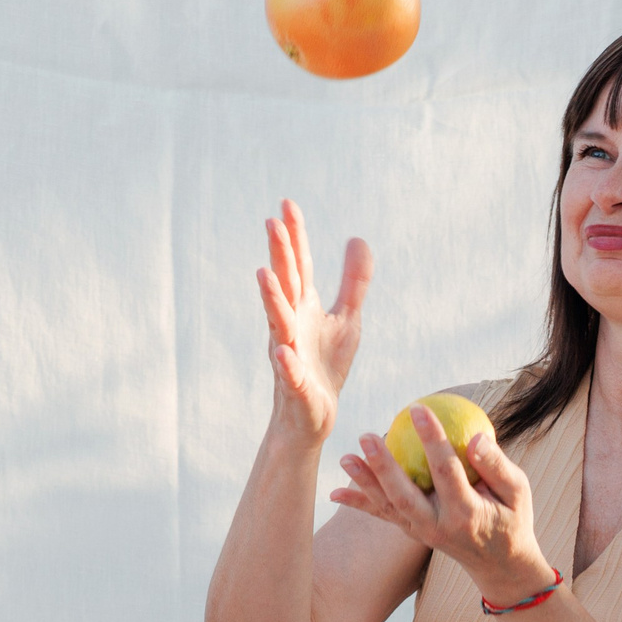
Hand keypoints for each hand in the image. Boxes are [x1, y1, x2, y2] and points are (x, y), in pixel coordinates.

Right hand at [257, 200, 370, 448]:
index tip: (287, 204)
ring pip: (279, 323)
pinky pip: (290, 374)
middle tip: (272, 223)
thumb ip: (353, 282)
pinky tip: (283, 352)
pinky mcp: (296, 387)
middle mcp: (291, 325)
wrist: (312, 417)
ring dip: (271, 299)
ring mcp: (290, 355)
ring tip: (264, 274)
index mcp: (303, 308)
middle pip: (285, 285)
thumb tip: (357, 238)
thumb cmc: (325, 366)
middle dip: (279, 255)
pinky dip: (286, 363)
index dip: (294, 236)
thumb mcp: (346, 319)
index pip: (299, 266)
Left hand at [330, 404, 556, 605]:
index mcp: (466, 513)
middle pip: (404, 495)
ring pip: (388, 506)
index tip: (418, 408)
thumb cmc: (511, 517)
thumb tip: (476, 436)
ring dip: (364, 482)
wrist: (499, 563)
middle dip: (383, 467)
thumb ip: (498, 465)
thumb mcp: (518, 492)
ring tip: (345, 457)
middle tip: (367, 436)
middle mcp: (437, 526)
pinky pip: (382, 516)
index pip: (445, 471)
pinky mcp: (411, 532)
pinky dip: (358, 504)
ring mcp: (421, 532)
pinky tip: (333, 492)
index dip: (432, 439)